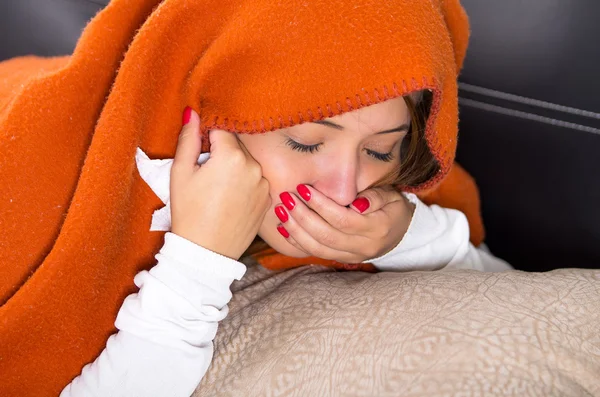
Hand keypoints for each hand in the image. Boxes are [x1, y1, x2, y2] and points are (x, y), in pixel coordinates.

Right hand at [170, 107, 270, 258]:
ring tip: (217, 190)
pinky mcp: (267, 200)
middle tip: (206, 173)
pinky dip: (244, 183)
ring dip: (235, 168)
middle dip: (221, 152)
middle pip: (236, 146)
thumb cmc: (189, 212)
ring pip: (247, 163)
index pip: (221, 129)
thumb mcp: (181, 173)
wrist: (206, 252)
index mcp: (232, 156)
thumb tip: (192, 113)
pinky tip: (230, 199)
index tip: (199, 151)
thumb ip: (188, 139)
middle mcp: (254, 167)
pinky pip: (255, 181)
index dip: (207, 137)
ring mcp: (264, 184)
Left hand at [274, 185, 413, 262]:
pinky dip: (297, 241)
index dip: (321, 205)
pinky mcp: (342, 260)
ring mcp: (351, 256)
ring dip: (296, 229)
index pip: (342, 219)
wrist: (401, 234)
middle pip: (326, 235)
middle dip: (302, 216)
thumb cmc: (392, 208)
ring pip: (318, 248)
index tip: (303, 188)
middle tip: (286, 198)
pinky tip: (284, 227)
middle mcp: (363, 247)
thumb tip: (356, 204)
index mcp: (376, 229)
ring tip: (281, 211)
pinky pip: (316, 253)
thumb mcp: (391, 197)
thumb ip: (375, 197)